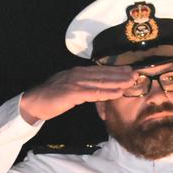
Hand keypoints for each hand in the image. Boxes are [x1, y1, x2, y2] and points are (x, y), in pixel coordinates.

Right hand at [19, 65, 135, 122]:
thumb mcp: (68, 89)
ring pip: (101, 82)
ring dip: (118, 82)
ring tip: (132, 82)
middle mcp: (78, 74)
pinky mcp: (73, 93)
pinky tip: (118, 93)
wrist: (34, 103)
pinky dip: (107, 92)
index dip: (115, 70)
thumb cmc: (50, 98)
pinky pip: (94, 93)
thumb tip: (95, 89)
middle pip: (103, 74)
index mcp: (77, 72)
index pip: (99, 70)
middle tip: (137, 73)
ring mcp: (75, 83)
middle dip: (121, 74)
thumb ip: (82, 87)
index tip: (129, 70)